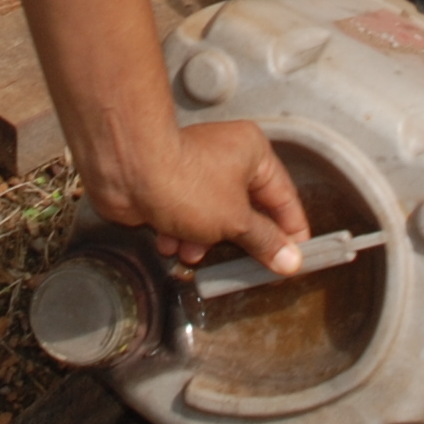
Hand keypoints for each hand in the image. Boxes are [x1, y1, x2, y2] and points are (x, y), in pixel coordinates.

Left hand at [86, 119, 311, 271]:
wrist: (128, 172)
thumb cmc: (185, 183)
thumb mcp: (235, 221)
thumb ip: (265, 242)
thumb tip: (290, 261)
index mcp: (253, 153)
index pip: (284, 197)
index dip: (291, 231)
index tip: (296, 259)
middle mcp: (228, 157)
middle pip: (248, 210)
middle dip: (240, 241)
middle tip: (248, 269)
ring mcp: (198, 170)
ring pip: (215, 217)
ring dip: (204, 241)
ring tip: (193, 252)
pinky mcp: (171, 185)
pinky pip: (187, 216)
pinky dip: (180, 232)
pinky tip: (170, 242)